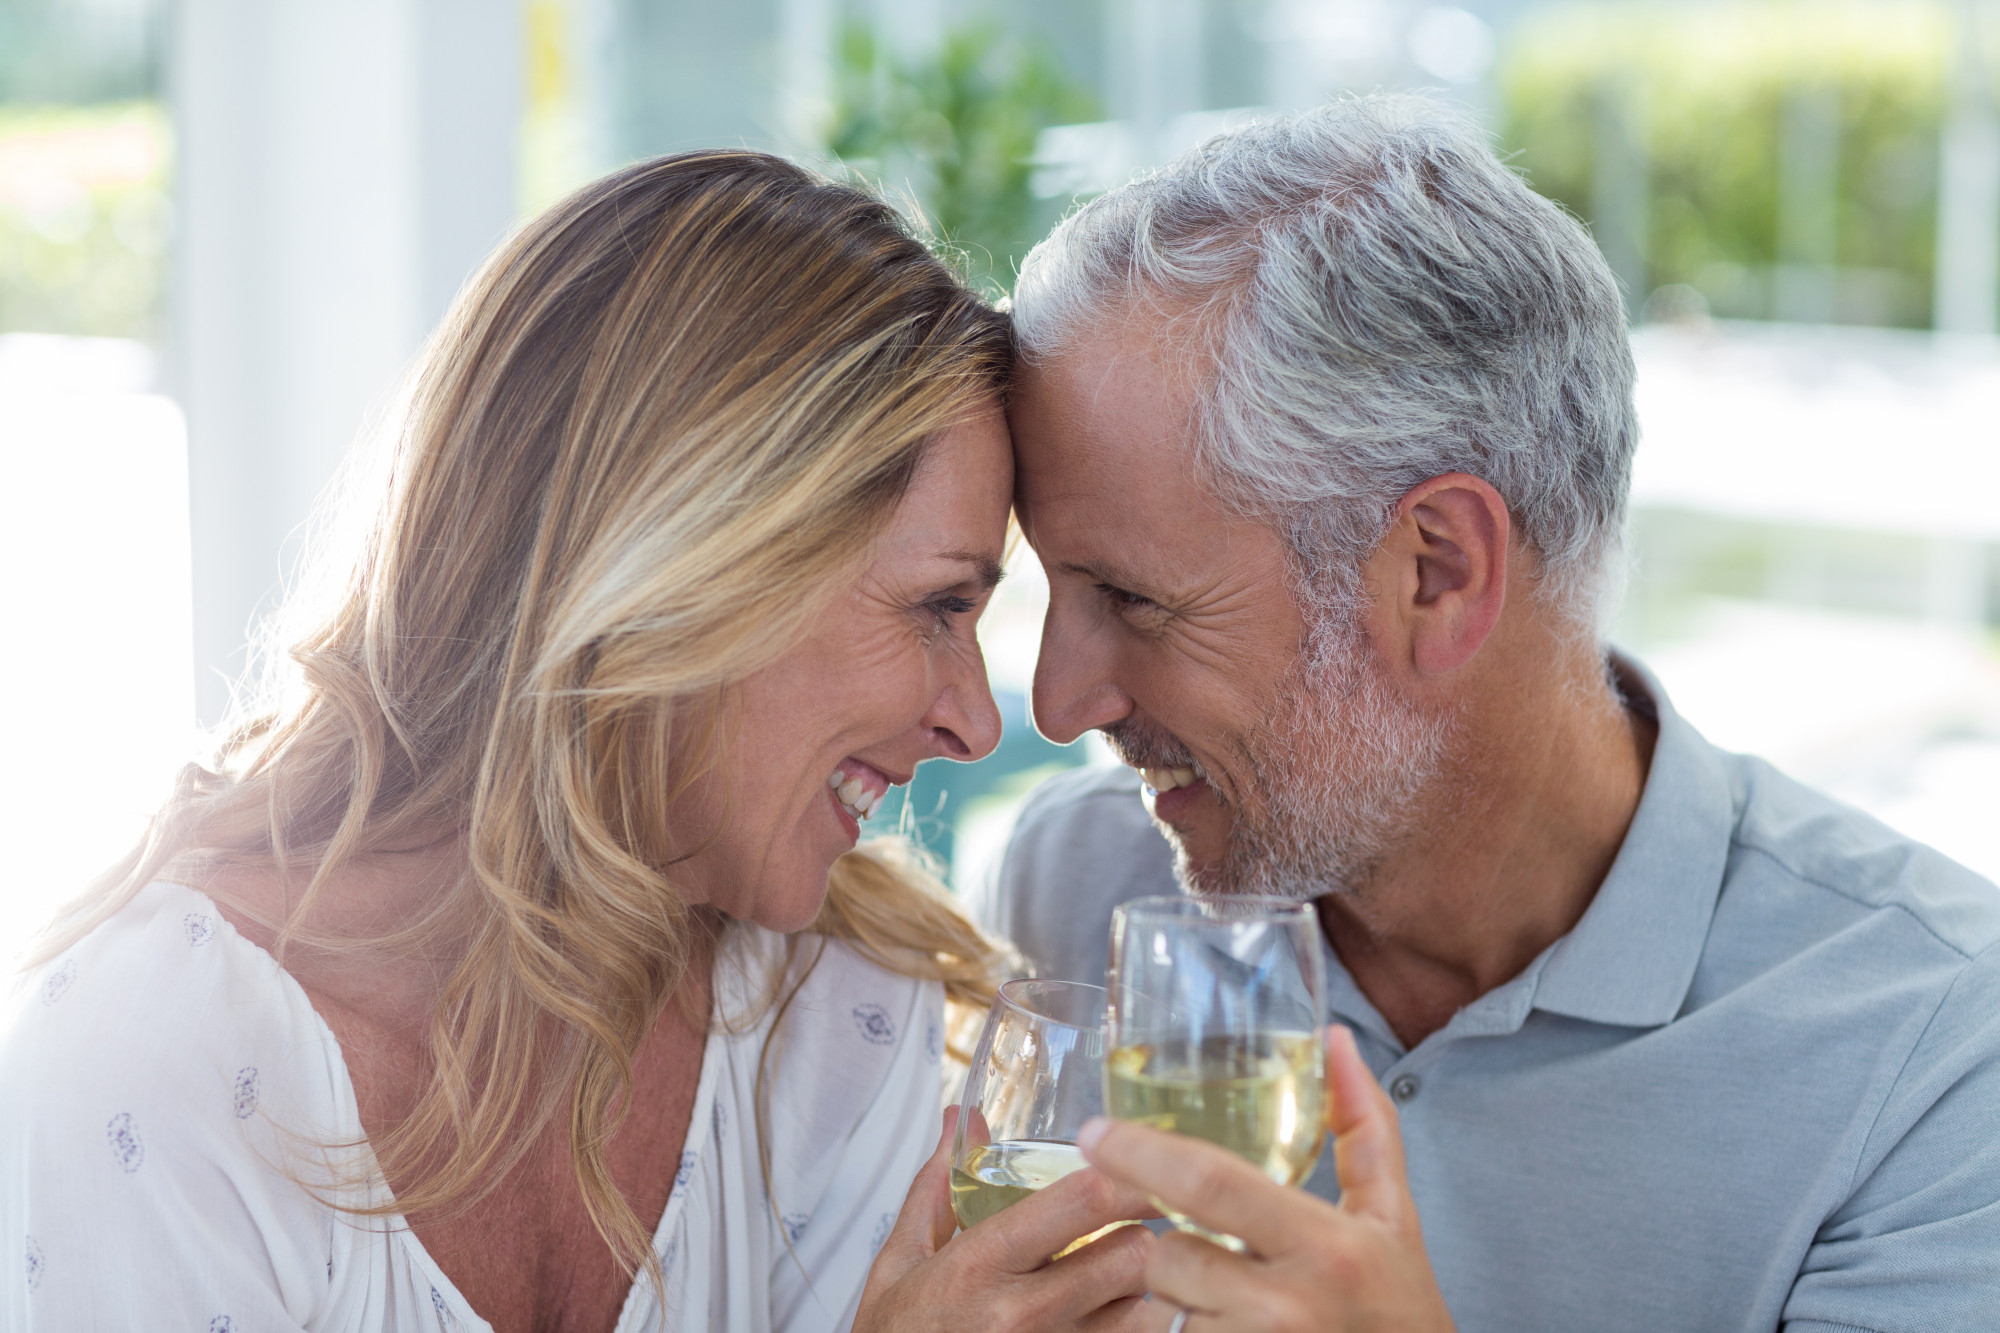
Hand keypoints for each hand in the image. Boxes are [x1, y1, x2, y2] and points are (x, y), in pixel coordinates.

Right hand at [854, 1105, 1158, 1332]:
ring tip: (1127, 1277)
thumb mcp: (900, 1260)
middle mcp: (1022, 1314)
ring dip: (1145, 1287)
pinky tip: (1108, 1314)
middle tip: (1143, 1224)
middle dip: (1148, 1233)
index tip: (1144, 1168)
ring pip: (1142, 1309)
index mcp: (980, 1263)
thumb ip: (937, 1185)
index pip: (1082, 1201)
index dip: (1128, 1177)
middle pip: (1133, 1256)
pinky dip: (1129, 1326)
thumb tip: (960, 1119)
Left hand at [1077, 1026, 1456, 1332]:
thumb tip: (1337, 1040)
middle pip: (1170, 1253)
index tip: (1093, 1133)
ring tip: (1232, 1300)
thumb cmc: (1399, 1308)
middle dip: (1170, 1244)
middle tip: (1200, 1248)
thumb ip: (1365, 1126)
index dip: (1142, 1152)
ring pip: (1165, 1304)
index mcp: (1327, 1246)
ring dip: (1180, 1295)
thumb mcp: (1393, 1218)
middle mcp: (1287, 1305)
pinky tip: (1223, 1326)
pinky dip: (1186, 1331)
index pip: (1212, 1185)